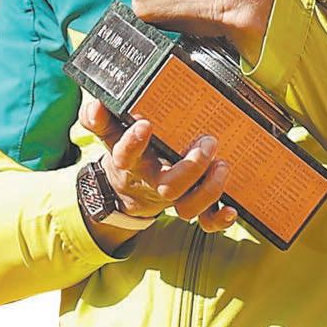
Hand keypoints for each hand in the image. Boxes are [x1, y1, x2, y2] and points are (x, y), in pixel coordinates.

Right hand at [79, 98, 237, 232]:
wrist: (129, 190)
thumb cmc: (128, 154)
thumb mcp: (111, 134)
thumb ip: (101, 119)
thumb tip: (95, 105)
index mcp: (130, 163)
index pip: (125, 155)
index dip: (133, 143)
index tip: (145, 124)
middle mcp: (151, 183)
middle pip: (168, 187)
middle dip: (191, 168)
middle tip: (207, 142)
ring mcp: (172, 198)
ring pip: (187, 207)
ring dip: (209, 190)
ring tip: (222, 165)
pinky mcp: (188, 206)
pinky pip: (203, 221)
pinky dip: (218, 220)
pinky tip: (231, 209)